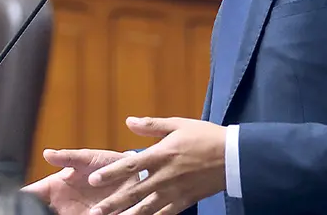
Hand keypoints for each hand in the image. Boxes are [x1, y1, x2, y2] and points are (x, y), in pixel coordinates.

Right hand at [22, 149, 128, 214]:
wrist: (133, 176)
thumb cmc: (106, 164)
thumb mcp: (87, 158)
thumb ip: (68, 157)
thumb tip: (47, 154)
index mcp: (56, 188)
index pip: (31, 195)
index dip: (21, 199)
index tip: (15, 201)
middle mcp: (63, 205)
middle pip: (42, 210)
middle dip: (36, 210)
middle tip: (32, 209)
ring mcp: (78, 214)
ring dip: (56, 214)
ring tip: (75, 211)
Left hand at [87, 117, 226, 214]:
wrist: (233, 157)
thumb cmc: (205, 137)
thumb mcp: (178, 125)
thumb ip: (152, 126)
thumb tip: (129, 121)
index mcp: (161, 155)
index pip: (130, 166)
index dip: (111, 173)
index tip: (93, 179)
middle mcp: (164, 176)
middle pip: (133, 192)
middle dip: (112, 203)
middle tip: (94, 213)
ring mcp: (174, 192)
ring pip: (146, 208)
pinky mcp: (184, 202)